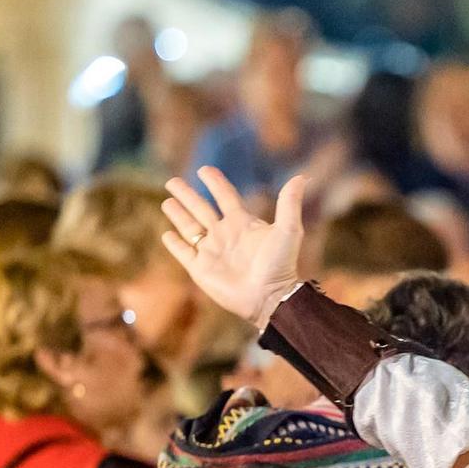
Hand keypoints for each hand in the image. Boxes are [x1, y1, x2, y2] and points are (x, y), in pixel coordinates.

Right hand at [161, 167, 304, 330]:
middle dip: (186, 195)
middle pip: (200, 208)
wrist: (269, 297)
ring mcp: (211, 251)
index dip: (215, 182)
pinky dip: (174, 243)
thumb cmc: (280, 265)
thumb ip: (289, 203)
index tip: (204, 170)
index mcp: (242, 223)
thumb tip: (302, 177)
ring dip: (178, 214)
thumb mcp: (288, 231)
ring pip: (189, 227)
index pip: (225, 196)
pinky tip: (167, 234)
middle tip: (172, 181)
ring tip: (167, 201)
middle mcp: (224, 234)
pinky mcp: (200, 269)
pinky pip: (183, 253)